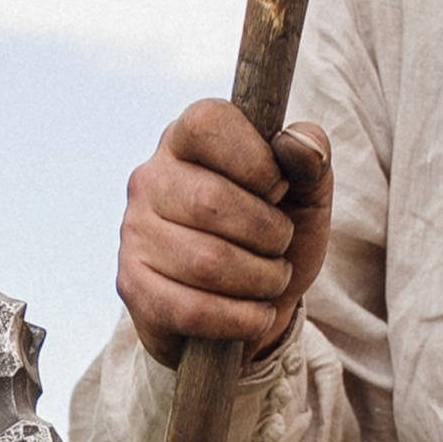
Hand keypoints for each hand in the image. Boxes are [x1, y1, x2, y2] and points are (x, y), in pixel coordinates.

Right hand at [117, 101, 333, 369]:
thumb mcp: (305, 197)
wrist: (247, 309)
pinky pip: (191, 309)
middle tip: (280, 246)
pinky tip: (256, 314)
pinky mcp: (131, 285)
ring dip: (260, 280)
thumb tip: (301, 144)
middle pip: (211, 201)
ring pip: (206, 261)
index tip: (278, 189)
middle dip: (268, 233)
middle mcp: (150, 179)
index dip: (257, 159)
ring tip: (271, 280)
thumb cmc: (272, 238)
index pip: (209, 123)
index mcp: (186, 139)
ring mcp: (134, 232)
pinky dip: (240, 318)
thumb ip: (311, 161)